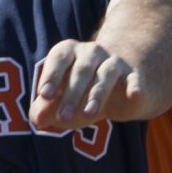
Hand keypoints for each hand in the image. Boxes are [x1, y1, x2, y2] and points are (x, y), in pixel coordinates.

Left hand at [30, 39, 161, 129]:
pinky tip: (134, 95)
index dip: (51, 75)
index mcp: (70, 53)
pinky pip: (134, 79)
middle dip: (72, 94)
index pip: (60, 58)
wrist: (119, 87)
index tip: (44, 95)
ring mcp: (114, 62)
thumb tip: (37, 120)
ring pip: (105, 74)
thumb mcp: (61, 100)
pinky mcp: (133, 76)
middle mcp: (92, 53)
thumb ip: (46, 108)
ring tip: (89, 114)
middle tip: (64, 117)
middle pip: (81, 70)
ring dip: (97, 94)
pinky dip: (134, 86)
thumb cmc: (81, 92)